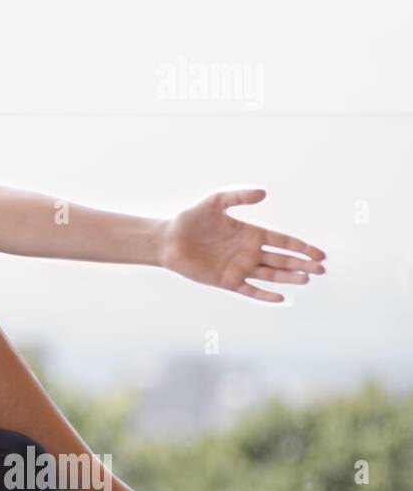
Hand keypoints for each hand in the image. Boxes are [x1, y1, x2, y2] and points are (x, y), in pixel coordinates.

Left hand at [159, 189, 326, 302]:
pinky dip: (264, 295)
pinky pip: (250, 290)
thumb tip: (264, 192)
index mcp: (251, 234)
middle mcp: (249, 252)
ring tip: (307, 279)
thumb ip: (238, 197)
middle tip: (322, 269)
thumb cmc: (191, 219)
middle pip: (282, 260)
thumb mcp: (215, 202)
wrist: (168, 240)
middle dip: (302, 264)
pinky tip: (281, 297)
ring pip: (270, 275)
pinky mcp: (227, 281)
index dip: (301, 247)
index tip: (320, 254)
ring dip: (289, 278)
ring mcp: (239, 268)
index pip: (282, 242)